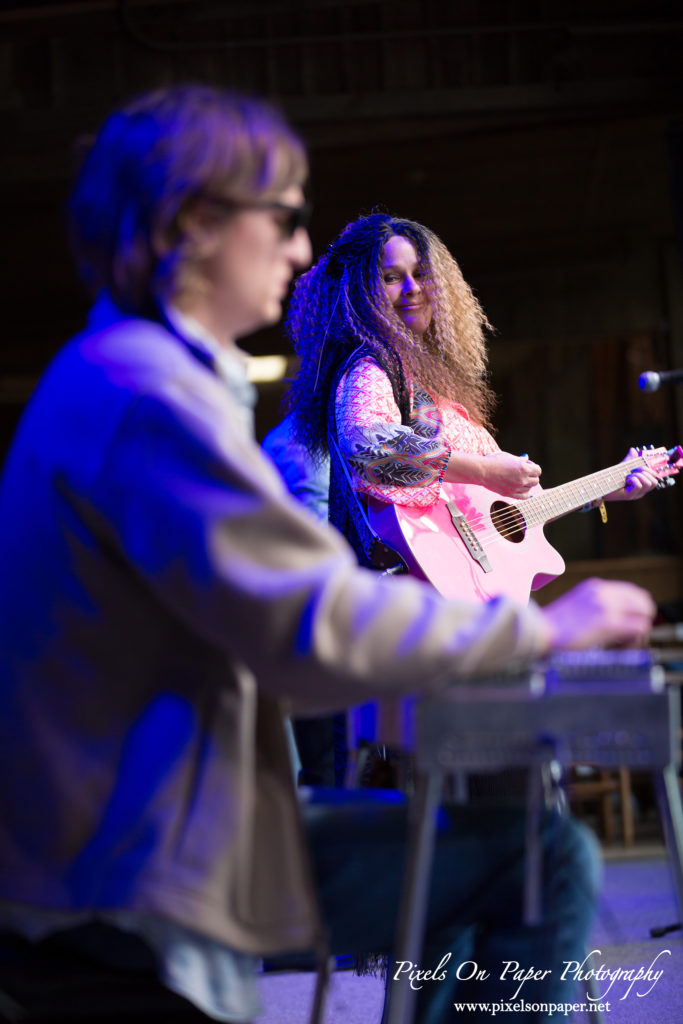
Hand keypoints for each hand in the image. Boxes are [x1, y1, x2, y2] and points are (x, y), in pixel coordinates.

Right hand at [479, 452, 541, 498]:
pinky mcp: (510, 494)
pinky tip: (521, 488)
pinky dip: (526, 493)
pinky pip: (524, 496)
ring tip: (519, 479)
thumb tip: (526, 458)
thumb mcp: (509, 457)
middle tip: (525, 472)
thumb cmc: (494, 461)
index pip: (538, 471)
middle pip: (536, 480)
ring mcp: (516, 488)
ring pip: (530, 488)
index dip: (534, 467)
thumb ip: (520, 460)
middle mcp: (522, 479)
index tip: (528, 465)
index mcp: (523, 469)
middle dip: (532, 476)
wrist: (482, 471)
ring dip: (528, 484)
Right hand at [541, 578, 655, 651]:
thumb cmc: (553, 628)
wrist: (539, 633)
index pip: (633, 592)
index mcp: (595, 587)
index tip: (630, 625)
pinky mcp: (608, 623)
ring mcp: (606, 606)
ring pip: (645, 614)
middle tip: (630, 637)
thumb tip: (619, 621)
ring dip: (639, 631)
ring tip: (623, 644)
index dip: (636, 610)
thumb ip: (597, 607)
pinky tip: (620, 648)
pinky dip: (635, 640)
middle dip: (642, 620)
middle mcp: (603, 592)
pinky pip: (639, 628)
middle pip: (644, 601)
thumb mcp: (577, 607)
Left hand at [605, 448, 659, 501]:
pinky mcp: (630, 496)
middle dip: (644, 472)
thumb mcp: (623, 467)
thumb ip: (630, 459)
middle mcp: (641, 492)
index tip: (637, 467)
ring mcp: (636, 495)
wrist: (601, 485)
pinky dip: (633, 479)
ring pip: (648, 483)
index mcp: (642, 486)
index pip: (655, 479)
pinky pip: (638, 485)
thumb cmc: (613, 478)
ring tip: (628, 476)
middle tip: (632, 471)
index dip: (649, 471)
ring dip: (638, 476)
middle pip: (654, 482)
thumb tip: (633, 449)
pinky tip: (626, 480)